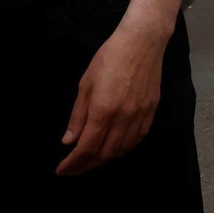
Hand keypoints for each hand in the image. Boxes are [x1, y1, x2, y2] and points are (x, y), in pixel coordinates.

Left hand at [58, 21, 167, 174]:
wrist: (142, 43)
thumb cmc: (109, 58)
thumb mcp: (86, 85)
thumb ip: (78, 116)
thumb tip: (69, 141)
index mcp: (104, 110)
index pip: (86, 147)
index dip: (73, 163)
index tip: (62, 170)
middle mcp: (123, 118)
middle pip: (104, 153)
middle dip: (86, 165)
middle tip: (74, 169)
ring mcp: (140, 116)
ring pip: (122, 149)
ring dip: (105, 158)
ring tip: (91, 160)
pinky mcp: (151, 111)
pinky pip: (137, 139)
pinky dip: (124, 149)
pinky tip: (115, 148)